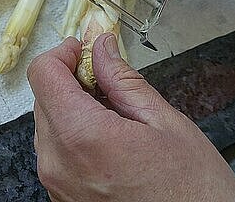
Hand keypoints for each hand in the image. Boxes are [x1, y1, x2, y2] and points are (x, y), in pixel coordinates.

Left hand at [27, 34, 234, 201]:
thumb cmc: (192, 193)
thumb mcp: (165, 124)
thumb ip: (123, 80)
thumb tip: (101, 47)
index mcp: (82, 136)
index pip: (43, 74)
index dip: (62, 53)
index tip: (82, 50)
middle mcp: (58, 161)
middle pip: (43, 97)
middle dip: (69, 79)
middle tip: (105, 79)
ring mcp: (56, 182)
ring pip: (46, 123)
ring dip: (70, 107)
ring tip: (112, 114)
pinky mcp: (60, 194)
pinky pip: (54, 150)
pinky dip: (71, 134)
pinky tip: (105, 138)